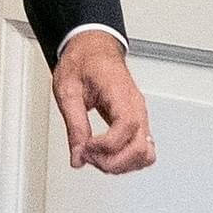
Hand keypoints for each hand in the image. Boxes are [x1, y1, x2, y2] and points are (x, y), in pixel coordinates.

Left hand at [54, 30, 154, 173]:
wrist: (93, 48)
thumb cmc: (83, 62)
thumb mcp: (68, 91)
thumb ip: (74, 126)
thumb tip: (77, 156)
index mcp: (121, 95)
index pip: (125, 130)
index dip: (105, 147)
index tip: (85, 147)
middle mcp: (136, 108)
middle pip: (140, 149)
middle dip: (111, 162)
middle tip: (87, 155)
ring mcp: (139, 116)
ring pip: (145, 154)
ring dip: (120, 165)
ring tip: (96, 157)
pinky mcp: (136, 122)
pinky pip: (140, 149)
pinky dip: (125, 160)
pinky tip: (106, 155)